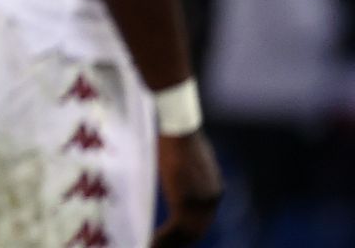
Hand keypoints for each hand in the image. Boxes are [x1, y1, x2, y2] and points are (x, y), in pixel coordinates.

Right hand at [153, 130, 222, 247]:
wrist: (178, 127)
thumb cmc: (177, 136)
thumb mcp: (187, 159)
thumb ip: (187, 175)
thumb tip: (177, 177)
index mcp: (214, 190)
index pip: (203, 219)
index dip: (186, 232)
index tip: (169, 238)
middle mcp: (212, 199)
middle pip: (196, 230)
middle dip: (177, 242)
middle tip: (157, 245)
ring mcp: (200, 201)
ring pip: (187, 233)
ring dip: (168, 243)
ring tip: (150, 246)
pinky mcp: (186, 202)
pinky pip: (175, 229)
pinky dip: (163, 239)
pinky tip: (149, 241)